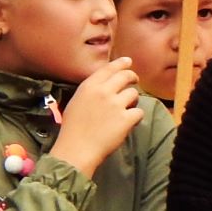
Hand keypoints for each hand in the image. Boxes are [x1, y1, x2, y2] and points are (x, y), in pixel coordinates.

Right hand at [46, 59, 142, 176]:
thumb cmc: (72, 129)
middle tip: (135, 81)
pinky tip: (129, 123)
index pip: (108, 68)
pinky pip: (139, 112)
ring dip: (133, 101)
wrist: (76, 149)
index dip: (120, 63)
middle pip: (126, 76)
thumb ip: (90, 91)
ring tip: (127, 109)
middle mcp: (103, 92)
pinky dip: (136, 118)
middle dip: (133, 77)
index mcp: (89, 86)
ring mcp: (115, 105)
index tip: (128, 61)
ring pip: (134, 94)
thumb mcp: (76, 102)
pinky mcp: (126, 119)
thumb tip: (104, 85)